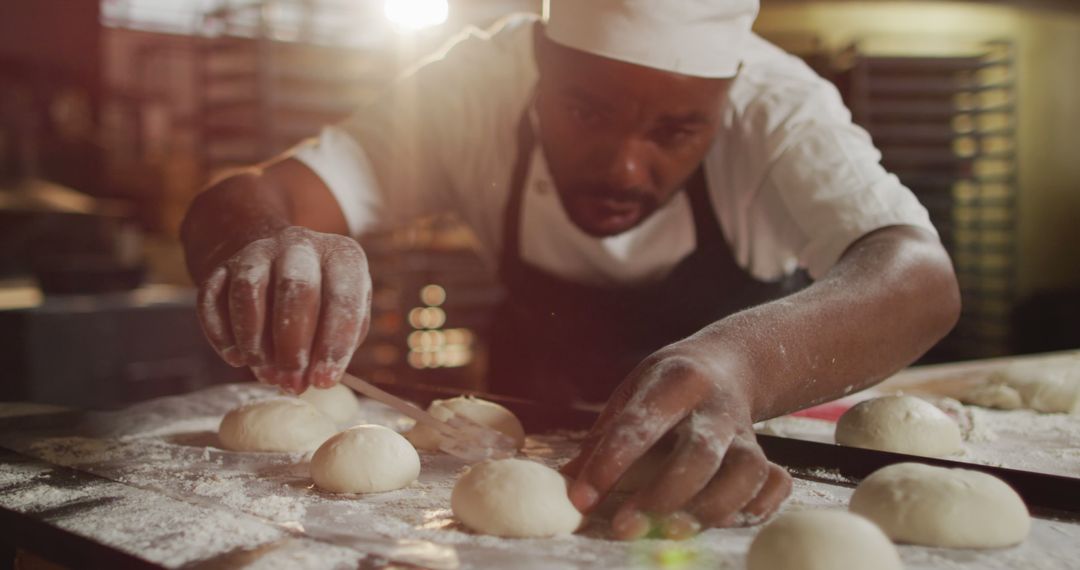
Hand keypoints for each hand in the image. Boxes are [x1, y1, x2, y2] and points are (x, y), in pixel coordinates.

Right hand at [196, 226, 371, 393]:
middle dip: (292, 344)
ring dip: (254, 339)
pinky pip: (212, 298)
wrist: (282, 267)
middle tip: (292, 380)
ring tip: (265, 372)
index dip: (334, 344)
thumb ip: (335, 346)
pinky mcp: (223, 266)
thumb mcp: (347, 318)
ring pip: (248, 289)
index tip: (324, 380)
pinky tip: (236, 358)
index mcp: (342, 255)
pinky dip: (221, 334)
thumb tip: (311, 378)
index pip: (342, 298)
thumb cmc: (326, 303)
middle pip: (294, 287)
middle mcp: (300, 245)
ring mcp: (258, 252)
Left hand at [562, 349, 791, 539]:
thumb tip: (564, 485)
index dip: (610, 464)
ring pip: (745, 470)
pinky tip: (728, 523)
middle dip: (662, 494)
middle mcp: (716, 406)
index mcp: (675, 381)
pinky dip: (759, 508)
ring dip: (711, 507)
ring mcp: (746, 432)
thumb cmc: (666, 387)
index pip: (640, 424)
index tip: (582, 499)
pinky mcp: (767, 454)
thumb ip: (601, 440)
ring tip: (673, 532)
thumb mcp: (629, 396)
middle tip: (626, 527)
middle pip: (699, 452)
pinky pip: (776, 484)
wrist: (729, 364)